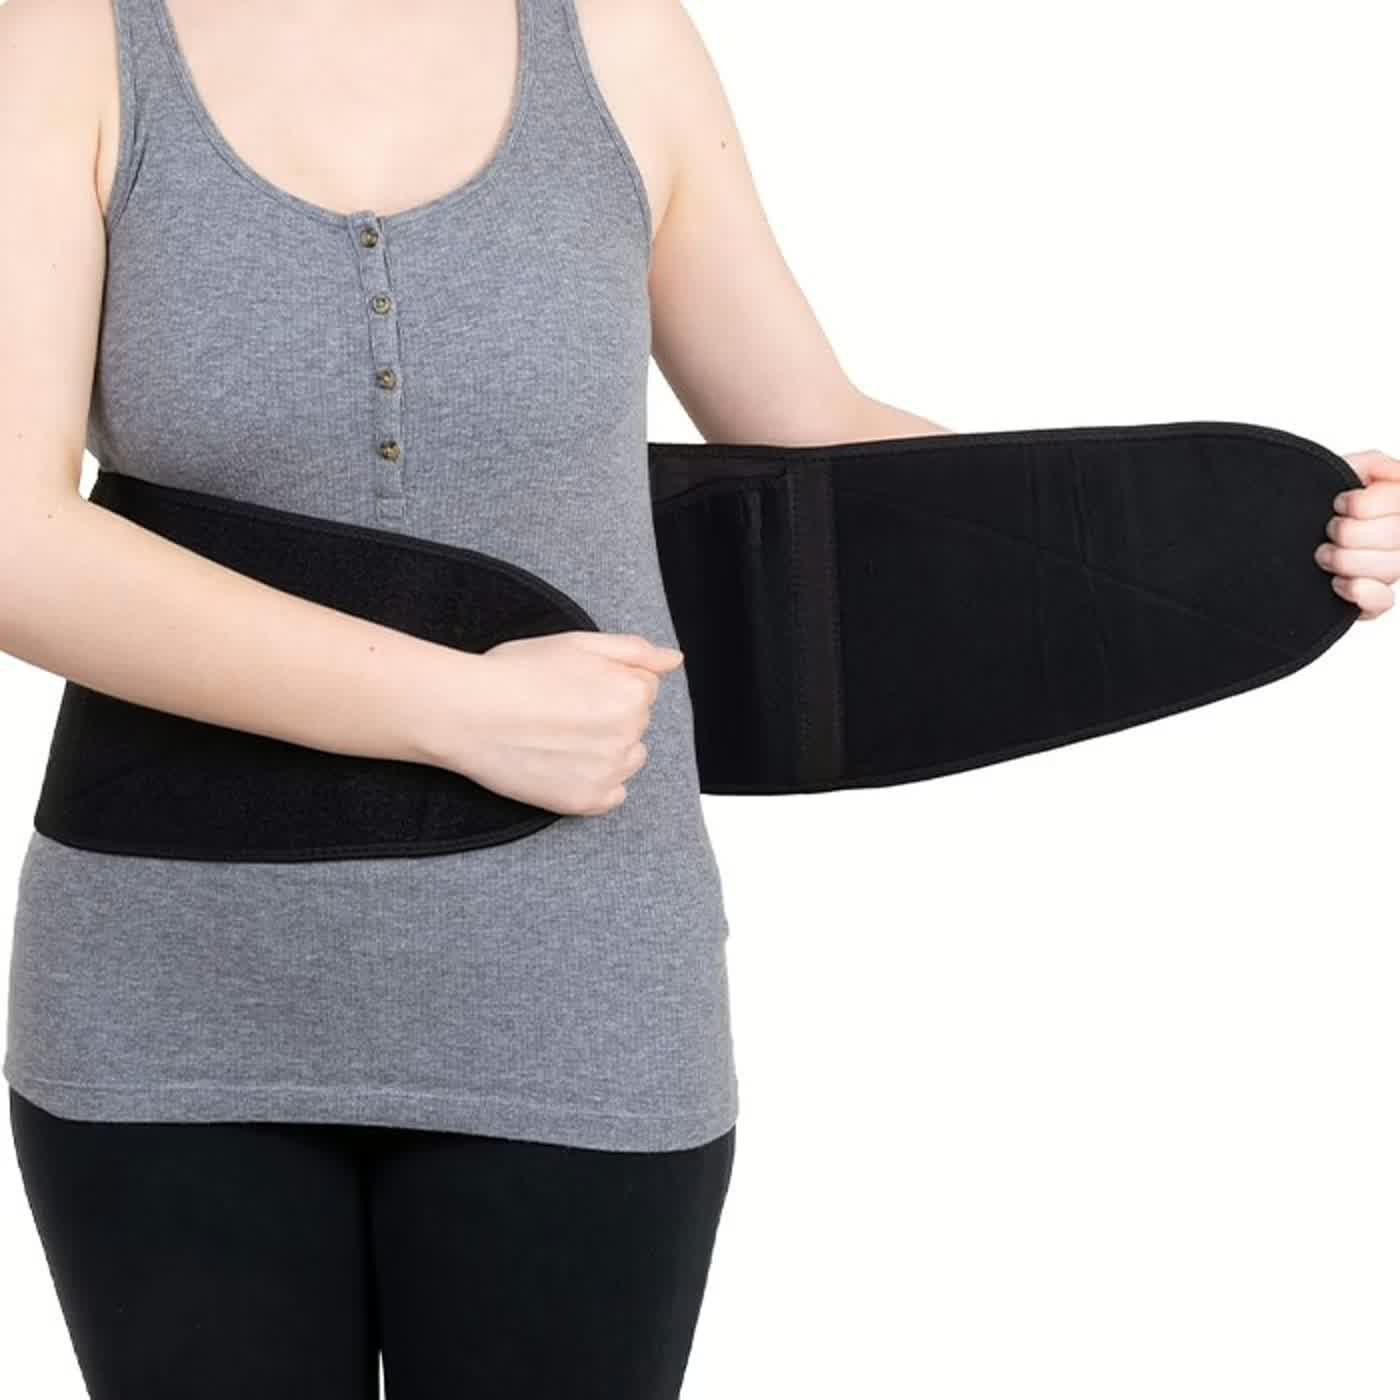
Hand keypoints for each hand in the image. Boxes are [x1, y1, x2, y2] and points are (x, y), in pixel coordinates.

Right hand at [430, 631, 684, 815]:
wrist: (466, 714)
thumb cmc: (516, 672)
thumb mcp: (579, 643)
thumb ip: (636, 651)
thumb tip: (674, 661)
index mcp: (633, 693)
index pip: (644, 688)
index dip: (606, 682)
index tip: (572, 685)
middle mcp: (630, 735)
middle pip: (636, 723)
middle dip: (608, 714)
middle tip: (560, 709)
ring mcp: (610, 772)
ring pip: (628, 758)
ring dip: (607, 750)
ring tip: (560, 737)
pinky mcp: (588, 801)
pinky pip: (613, 794)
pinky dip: (595, 783)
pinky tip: (563, 765)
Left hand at [1315, 449, 1399, 619]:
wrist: (1278, 536)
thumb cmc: (1313, 506)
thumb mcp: (1340, 471)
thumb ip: (1373, 464)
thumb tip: (1392, 472)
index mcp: (1396, 508)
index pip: (1399, 503)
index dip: (1364, 505)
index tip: (1337, 504)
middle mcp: (1398, 540)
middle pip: (1396, 536)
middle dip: (1350, 532)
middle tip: (1327, 530)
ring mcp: (1388, 570)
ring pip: (1391, 568)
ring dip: (1346, 560)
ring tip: (1322, 554)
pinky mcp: (1372, 600)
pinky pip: (1383, 601)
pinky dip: (1359, 592)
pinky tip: (1337, 583)